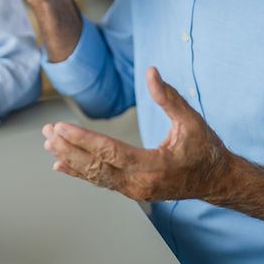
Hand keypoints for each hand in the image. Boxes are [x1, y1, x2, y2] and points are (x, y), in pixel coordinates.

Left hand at [42, 67, 232, 202]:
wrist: (216, 181)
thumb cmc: (206, 150)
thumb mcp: (192, 121)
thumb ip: (169, 97)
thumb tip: (151, 72)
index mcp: (155, 166)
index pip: (110, 152)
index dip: (83, 140)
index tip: (61, 128)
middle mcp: (140, 183)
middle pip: (96, 166)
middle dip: (68, 148)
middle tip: (47, 132)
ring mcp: (134, 191)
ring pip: (95, 175)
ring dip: (69, 158)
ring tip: (48, 143)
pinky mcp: (131, 191)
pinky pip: (101, 181)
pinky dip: (79, 172)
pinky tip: (60, 164)